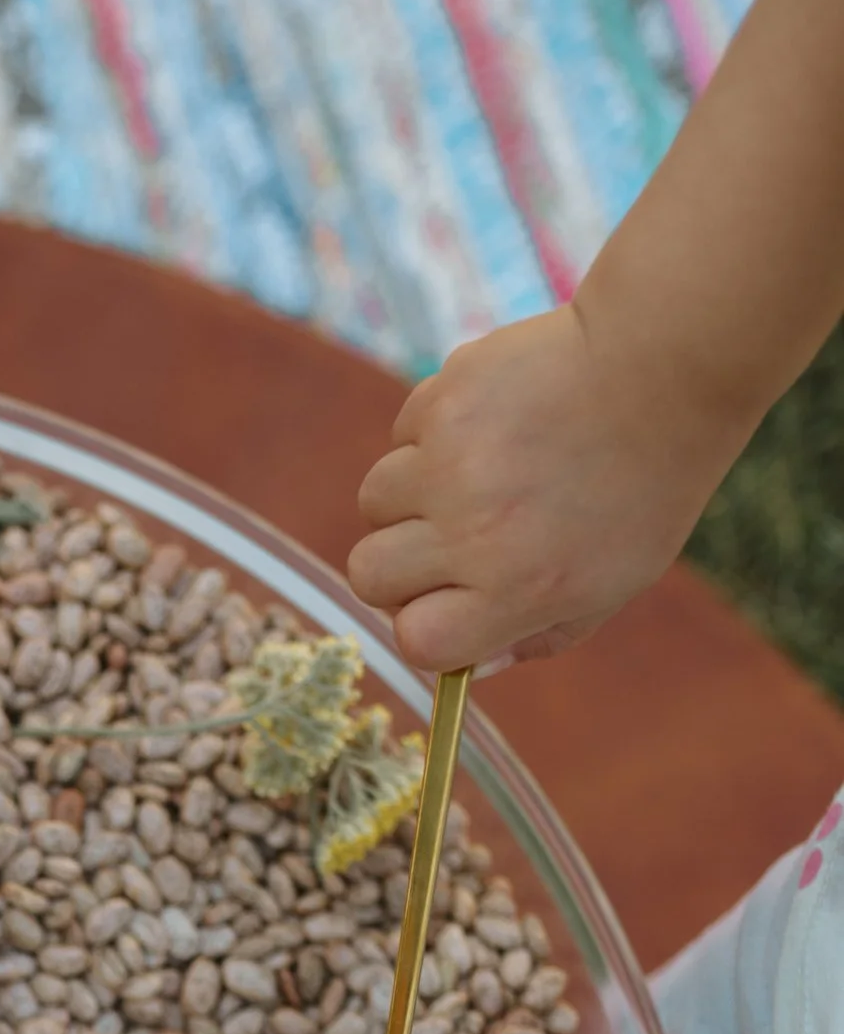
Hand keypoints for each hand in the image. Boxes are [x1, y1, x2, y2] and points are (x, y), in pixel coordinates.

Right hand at [347, 302, 740, 671]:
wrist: (663, 367)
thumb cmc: (647, 484)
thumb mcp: (615, 585)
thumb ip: (541, 637)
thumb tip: (471, 666)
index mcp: (516, 590)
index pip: (415, 640)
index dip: (423, 625)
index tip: (448, 603)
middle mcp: (472, 533)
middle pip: (370, 575)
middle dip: (398, 565)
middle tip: (441, 541)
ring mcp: (450, 462)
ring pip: (375, 501)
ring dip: (408, 496)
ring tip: (466, 475)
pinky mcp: (442, 400)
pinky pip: (402, 434)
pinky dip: (430, 435)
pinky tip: (488, 425)